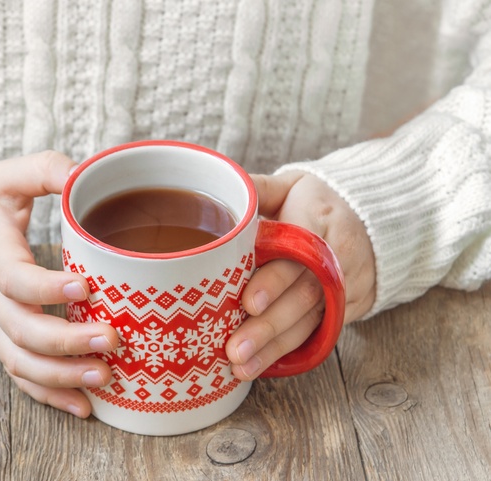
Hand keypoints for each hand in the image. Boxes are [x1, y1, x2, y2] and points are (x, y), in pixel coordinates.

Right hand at [0, 151, 118, 417]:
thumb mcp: (5, 178)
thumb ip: (44, 169)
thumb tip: (84, 172)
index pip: (13, 279)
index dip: (46, 288)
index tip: (86, 287)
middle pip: (21, 331)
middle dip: (66, 342)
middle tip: (111, 340)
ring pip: (21, 362)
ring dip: (62, 376)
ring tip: (105, 377)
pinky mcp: (1, 341)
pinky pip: (21, 376)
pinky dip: (50, 395)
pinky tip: (84, 406)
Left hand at [226, 171, 375, 379]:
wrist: (380, 218)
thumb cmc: (320, 201)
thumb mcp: (293, 184)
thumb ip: (258, 190)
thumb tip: (218, 189)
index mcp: (320, 220)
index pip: (298, 253)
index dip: (275, 280)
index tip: (248, 301)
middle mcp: (339, 258)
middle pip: (303, 296)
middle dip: (268, 326)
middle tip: (234, 349)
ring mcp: (348, 288)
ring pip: (310, 322)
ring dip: (274, 348)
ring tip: (240, 367)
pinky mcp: (349, 309)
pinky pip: (318, 334)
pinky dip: (288, 352)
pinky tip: (259, 367)